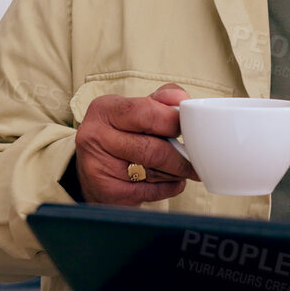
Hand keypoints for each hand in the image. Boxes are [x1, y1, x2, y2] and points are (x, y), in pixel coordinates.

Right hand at [68, 84, 200, 205]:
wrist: (92, 173)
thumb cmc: (122, 135)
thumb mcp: (134, 111)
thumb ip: (160, 101)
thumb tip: (181, 98)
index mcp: (104, 109)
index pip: (147, 113)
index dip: (174, 122)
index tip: (189, 129)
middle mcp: (94, 136)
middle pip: (153, 148)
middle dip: (181, 156)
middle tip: (197, 159)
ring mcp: (97, 166)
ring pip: (153, 172)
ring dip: (176, 173)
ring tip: (182, 169)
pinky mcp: (105, 191)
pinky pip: (149, 192)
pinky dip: (168, 188)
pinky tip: (171, 182)